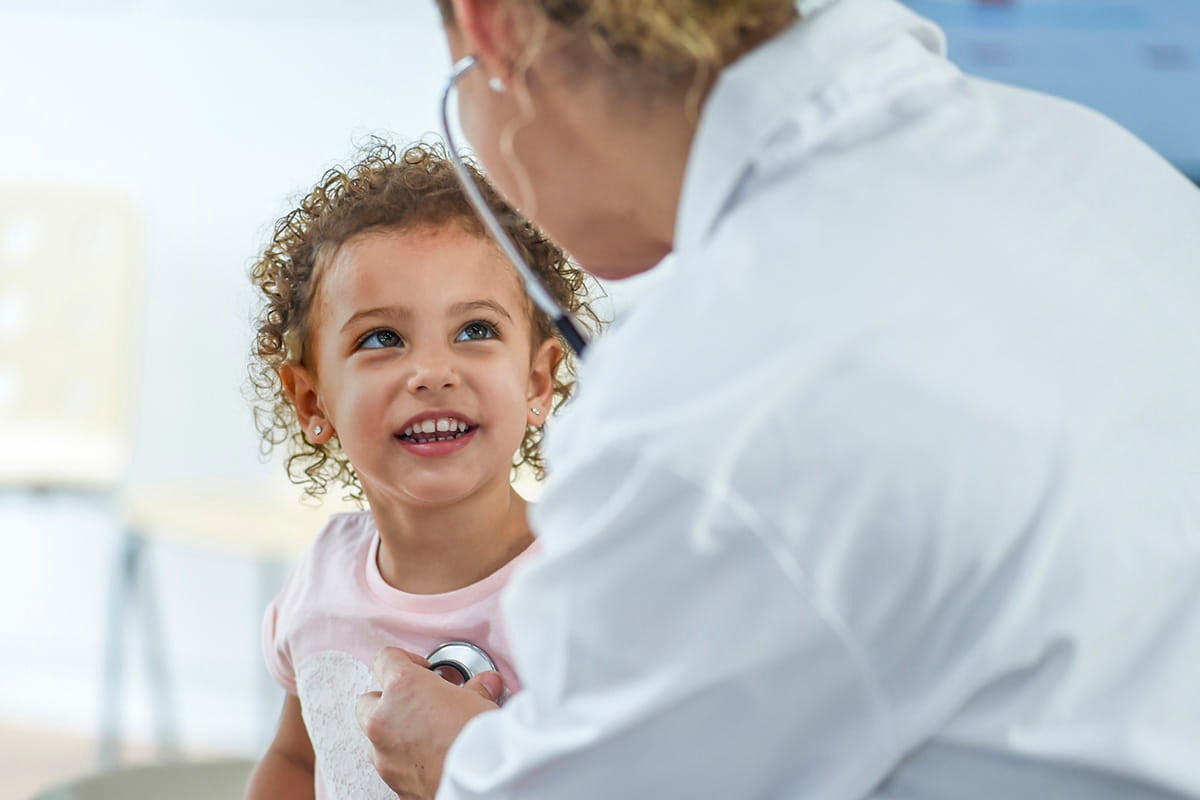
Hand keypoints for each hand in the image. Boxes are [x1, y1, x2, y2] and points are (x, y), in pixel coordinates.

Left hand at [355, 647, 503, 798]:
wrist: (482, 785)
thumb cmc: (479, 741)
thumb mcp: (482, 703)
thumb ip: (475, 690)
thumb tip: (485, 685)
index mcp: (402, 688)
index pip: (386, 658)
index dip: (406, 659)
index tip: (423, 670)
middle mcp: (383, 719)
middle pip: (369, 699)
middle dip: (389, 699)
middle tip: (420, 702)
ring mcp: (383, 755)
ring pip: (375, 736)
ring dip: (394, 732)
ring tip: (427, 733)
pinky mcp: (392, 783)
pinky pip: (391, 763)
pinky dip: (404, 759)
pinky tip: (430, 757)